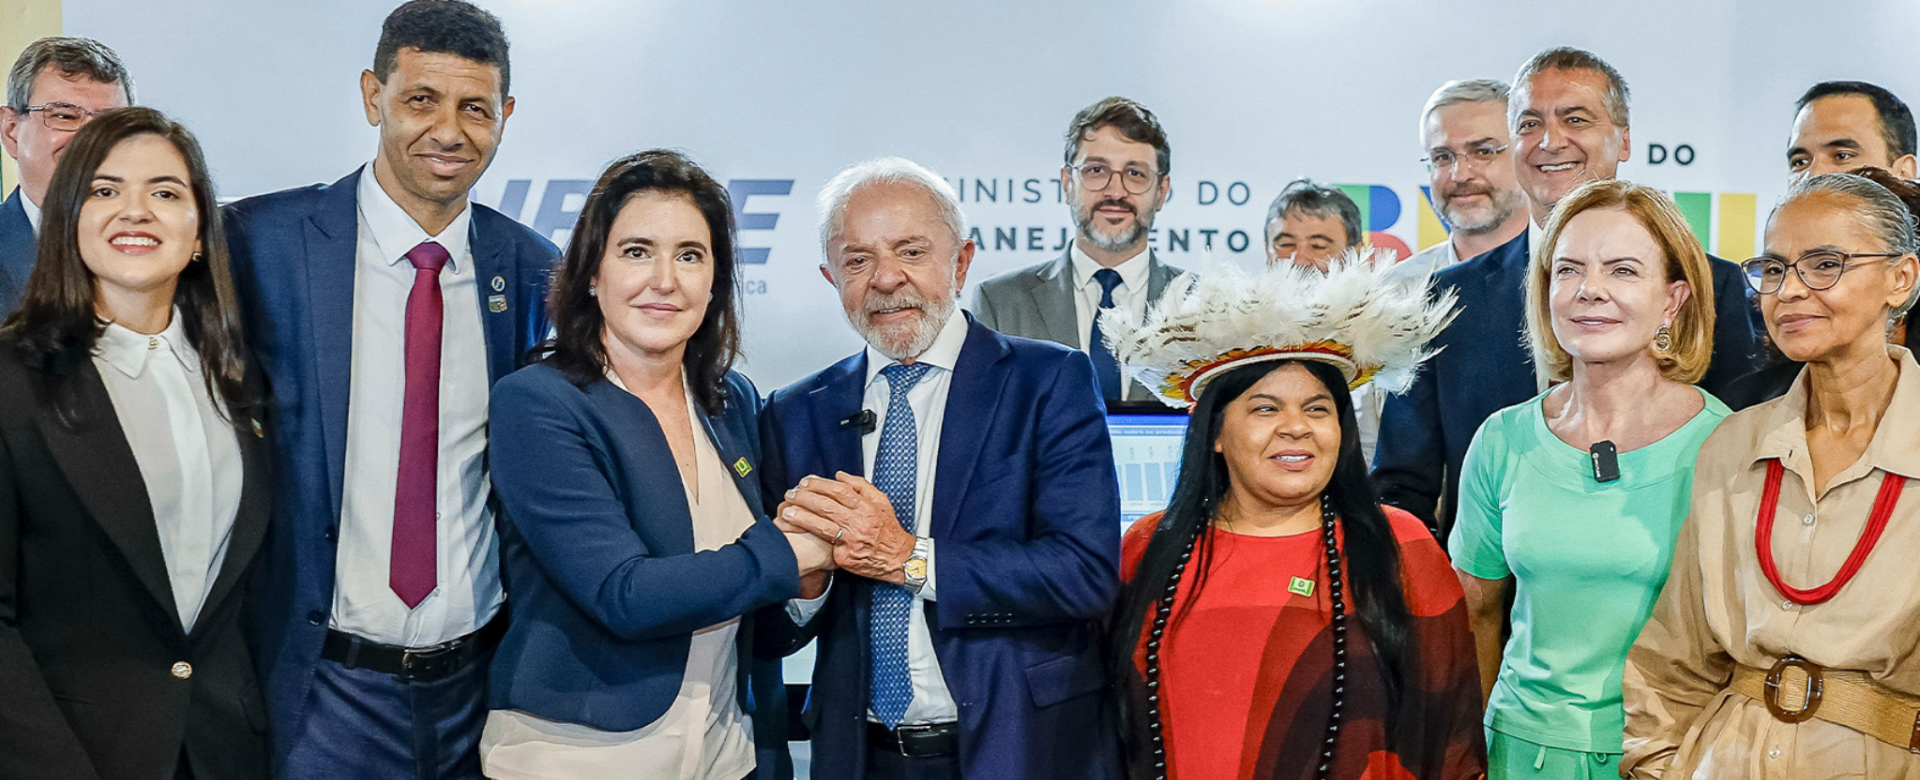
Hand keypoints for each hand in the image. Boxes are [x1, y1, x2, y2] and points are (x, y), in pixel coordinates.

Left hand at [778, 472, 916, 583]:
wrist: (899, 558)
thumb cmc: (888, 529)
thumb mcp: (881, 501)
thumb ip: (860, 486)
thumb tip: (839, 476)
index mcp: (866, 507)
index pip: (838, 491)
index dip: (819, 485)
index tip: (806, 482)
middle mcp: (859, 522)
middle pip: (826, 506)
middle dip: (805, 498)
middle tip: (791, 494)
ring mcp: (852, 540)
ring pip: (822, 526)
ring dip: (801, 518)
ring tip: (786, 512)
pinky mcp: (846, 556)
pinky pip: (825, 546)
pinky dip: (810, 539)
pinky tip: (797, 534)